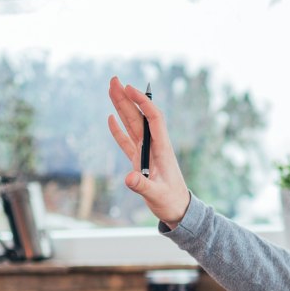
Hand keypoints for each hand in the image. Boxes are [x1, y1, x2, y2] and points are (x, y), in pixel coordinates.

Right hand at [107, 78, 190, 227]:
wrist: (179, 211)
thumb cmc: (172, 202)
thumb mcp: (157, 195)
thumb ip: (142, 186)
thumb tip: (128, 178)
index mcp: (162, 149)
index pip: (153, 119)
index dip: (142, 102)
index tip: (129, 88)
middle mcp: (154, 147)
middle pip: (139, 117)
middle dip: (127, 97)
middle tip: (114, 80)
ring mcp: (145, 153)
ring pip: (131, 125)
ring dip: (121, 108)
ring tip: (111, 90)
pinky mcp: (139, 161)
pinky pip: (127, 141)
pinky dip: (118, 130)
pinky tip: (111, 118)